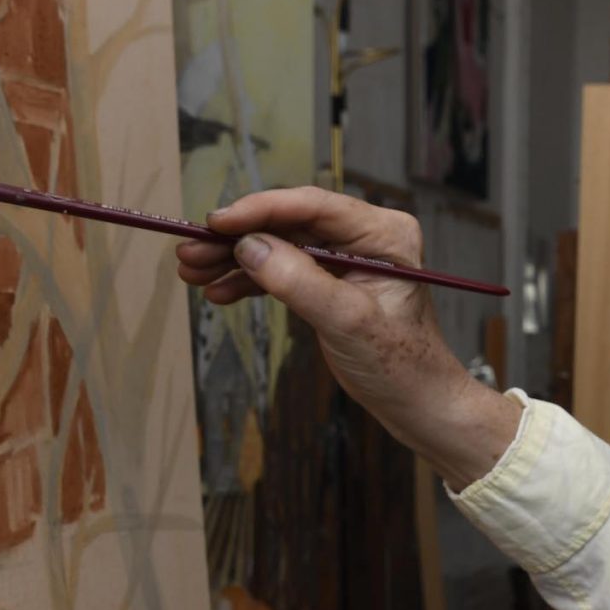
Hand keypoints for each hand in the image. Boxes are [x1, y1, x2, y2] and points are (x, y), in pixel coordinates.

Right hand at [174, 188, 520, 487]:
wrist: (420, 404)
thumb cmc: (402, 365)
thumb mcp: (348, 323)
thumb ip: (299, 282)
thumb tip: (248, 246)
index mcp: (384, 233)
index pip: (313, 205)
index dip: (259, 210)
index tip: (215, 221)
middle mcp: (365, 237)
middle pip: (288, 223)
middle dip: (236, 237)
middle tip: (189, 250)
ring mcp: (346, 259)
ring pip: (279, 246)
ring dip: (234, 259)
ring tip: (191, 271)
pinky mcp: (331, 282)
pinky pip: (283, 271)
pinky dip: (250, 281)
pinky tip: (218, 291)